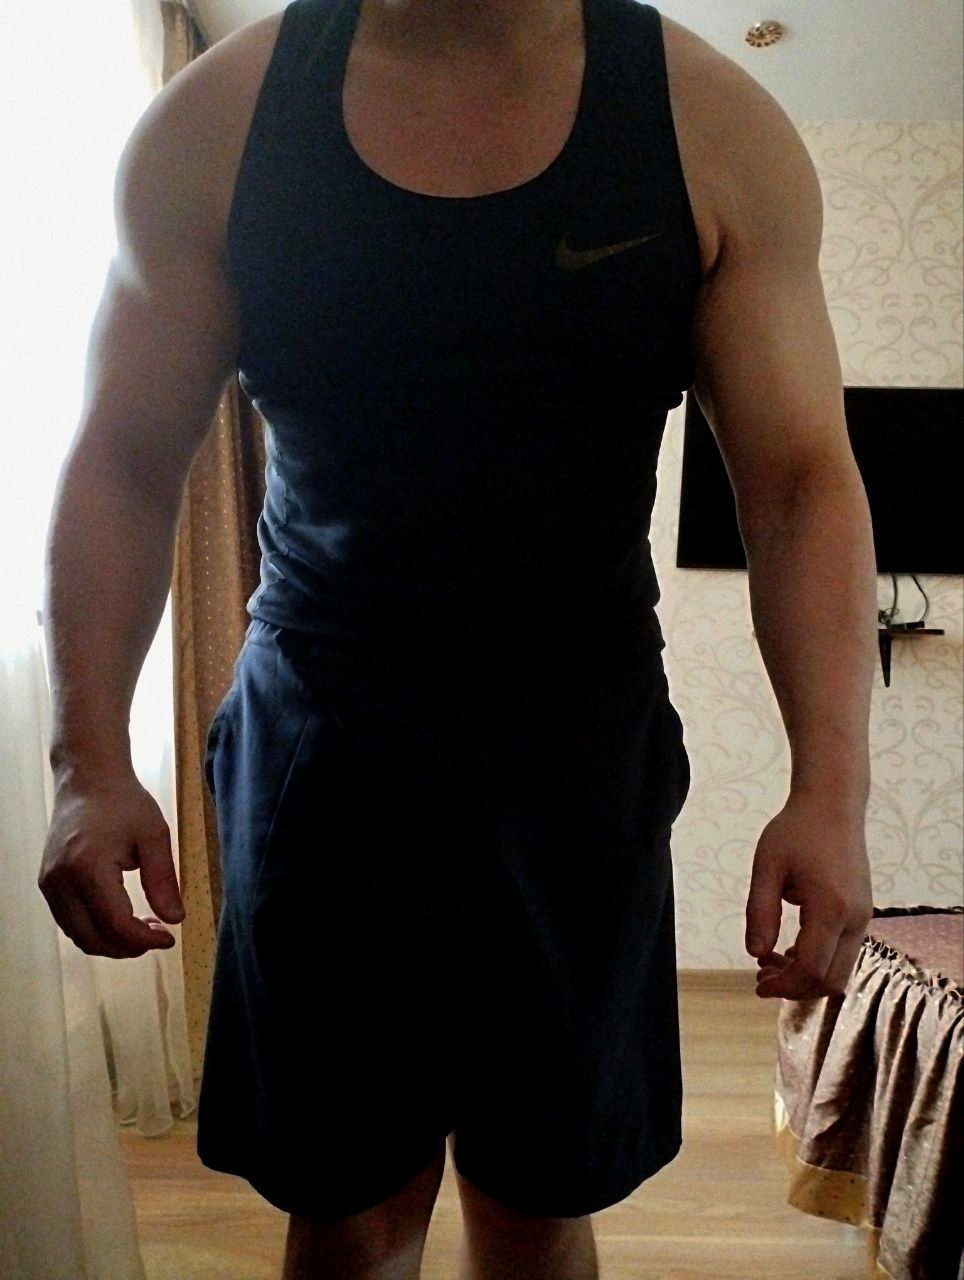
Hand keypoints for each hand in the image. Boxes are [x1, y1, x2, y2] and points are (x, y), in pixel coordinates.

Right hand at [38, 769, 185, 958]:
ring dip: (111, 942)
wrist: (87, 779)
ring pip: (78, 935)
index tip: (169, 938)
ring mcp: (49, 884)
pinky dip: (95, 930)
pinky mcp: (47, 883)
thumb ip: (163, 879)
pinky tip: (121, 919)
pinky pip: (69, 922)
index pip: (115, 923)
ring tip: (143, 928)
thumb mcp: (154, 835)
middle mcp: (60, 881)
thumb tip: (175, 920)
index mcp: (88, 867)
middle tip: (158, 935)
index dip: (143, 940)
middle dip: (128, 947)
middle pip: (92, 938)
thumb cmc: (124, 802)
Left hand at [746, 791, 872, 999]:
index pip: (812, 968)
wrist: (832, 805)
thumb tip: (754, 953)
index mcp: (831, 908)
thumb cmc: (796, 831)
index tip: (758, 983)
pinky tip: (790, 950)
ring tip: (770, 962)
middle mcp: (855, 918)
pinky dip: (819, 961)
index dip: (784, 985)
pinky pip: (844, 952)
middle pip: (831, 979)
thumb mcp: (767, 867)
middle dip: (796, 988)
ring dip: (807, 976)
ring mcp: (863, 916)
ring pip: (840, 970)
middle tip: (762, 978)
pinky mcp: (862, 912)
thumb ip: (759, 912)